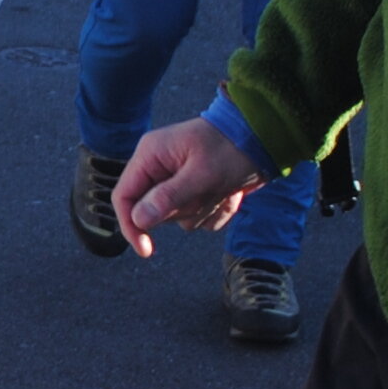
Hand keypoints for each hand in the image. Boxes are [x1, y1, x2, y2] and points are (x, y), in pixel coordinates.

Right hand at [112, 116, 259, 256]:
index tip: (146, 249)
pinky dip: (215, 212)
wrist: (263, 139)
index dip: (131, 225)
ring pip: (178, 217)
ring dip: (203, 211)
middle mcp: (158, 168)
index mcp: (151, 155)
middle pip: (154, 211)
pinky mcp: (193, 191)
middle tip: (209, 193)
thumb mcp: (202, 174)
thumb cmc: (232, 149)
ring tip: (223, 190)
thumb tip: (139, 220)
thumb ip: (168, 197)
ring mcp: (176, 180)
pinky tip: (229, 195)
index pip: (124, 196)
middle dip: (184, 210)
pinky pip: (197, 217)